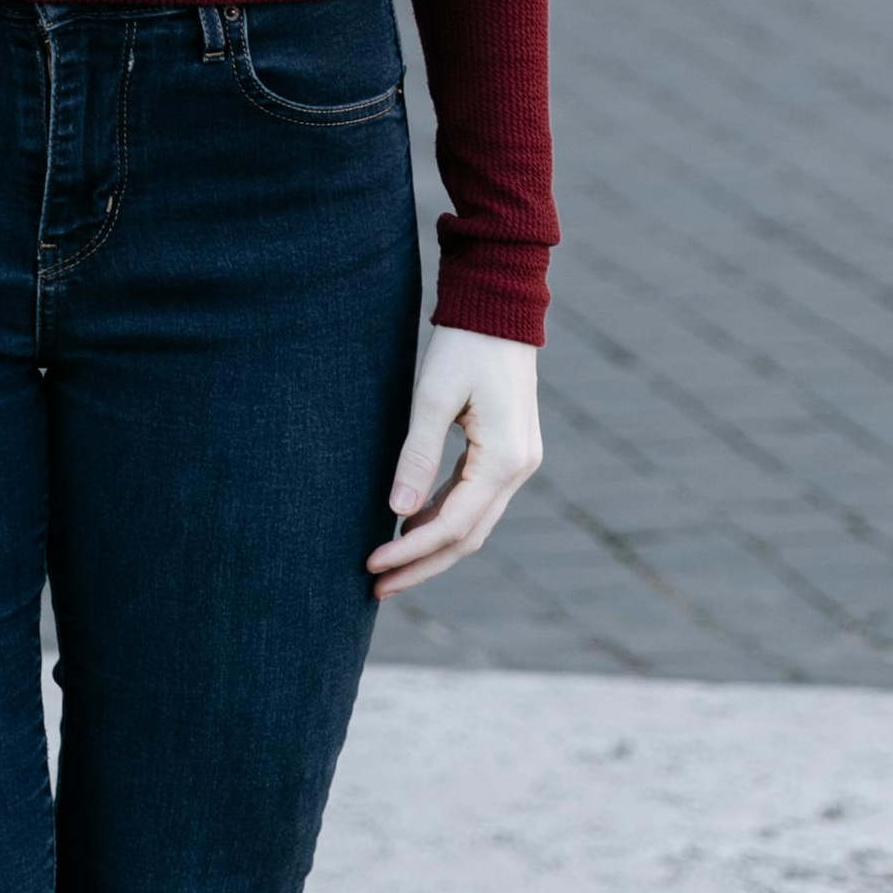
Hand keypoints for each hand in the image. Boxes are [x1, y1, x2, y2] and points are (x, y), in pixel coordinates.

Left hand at [366, 326, 540, 598]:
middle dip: (421, 565)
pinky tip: (411, 527)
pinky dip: (444, 518)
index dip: (411, 552)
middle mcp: (520, 468)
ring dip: (432, 546)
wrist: (498, 304)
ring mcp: (519, 462)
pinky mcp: (509, 452)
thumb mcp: (433, 397)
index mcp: (505, 459)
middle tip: (377, 587)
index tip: (371, 565)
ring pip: (473, 523)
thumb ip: (417, 456)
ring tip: (388, 565)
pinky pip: (475, 500)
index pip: (454, 526)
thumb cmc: (463, 343)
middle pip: (468, 537)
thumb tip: (397, 516)